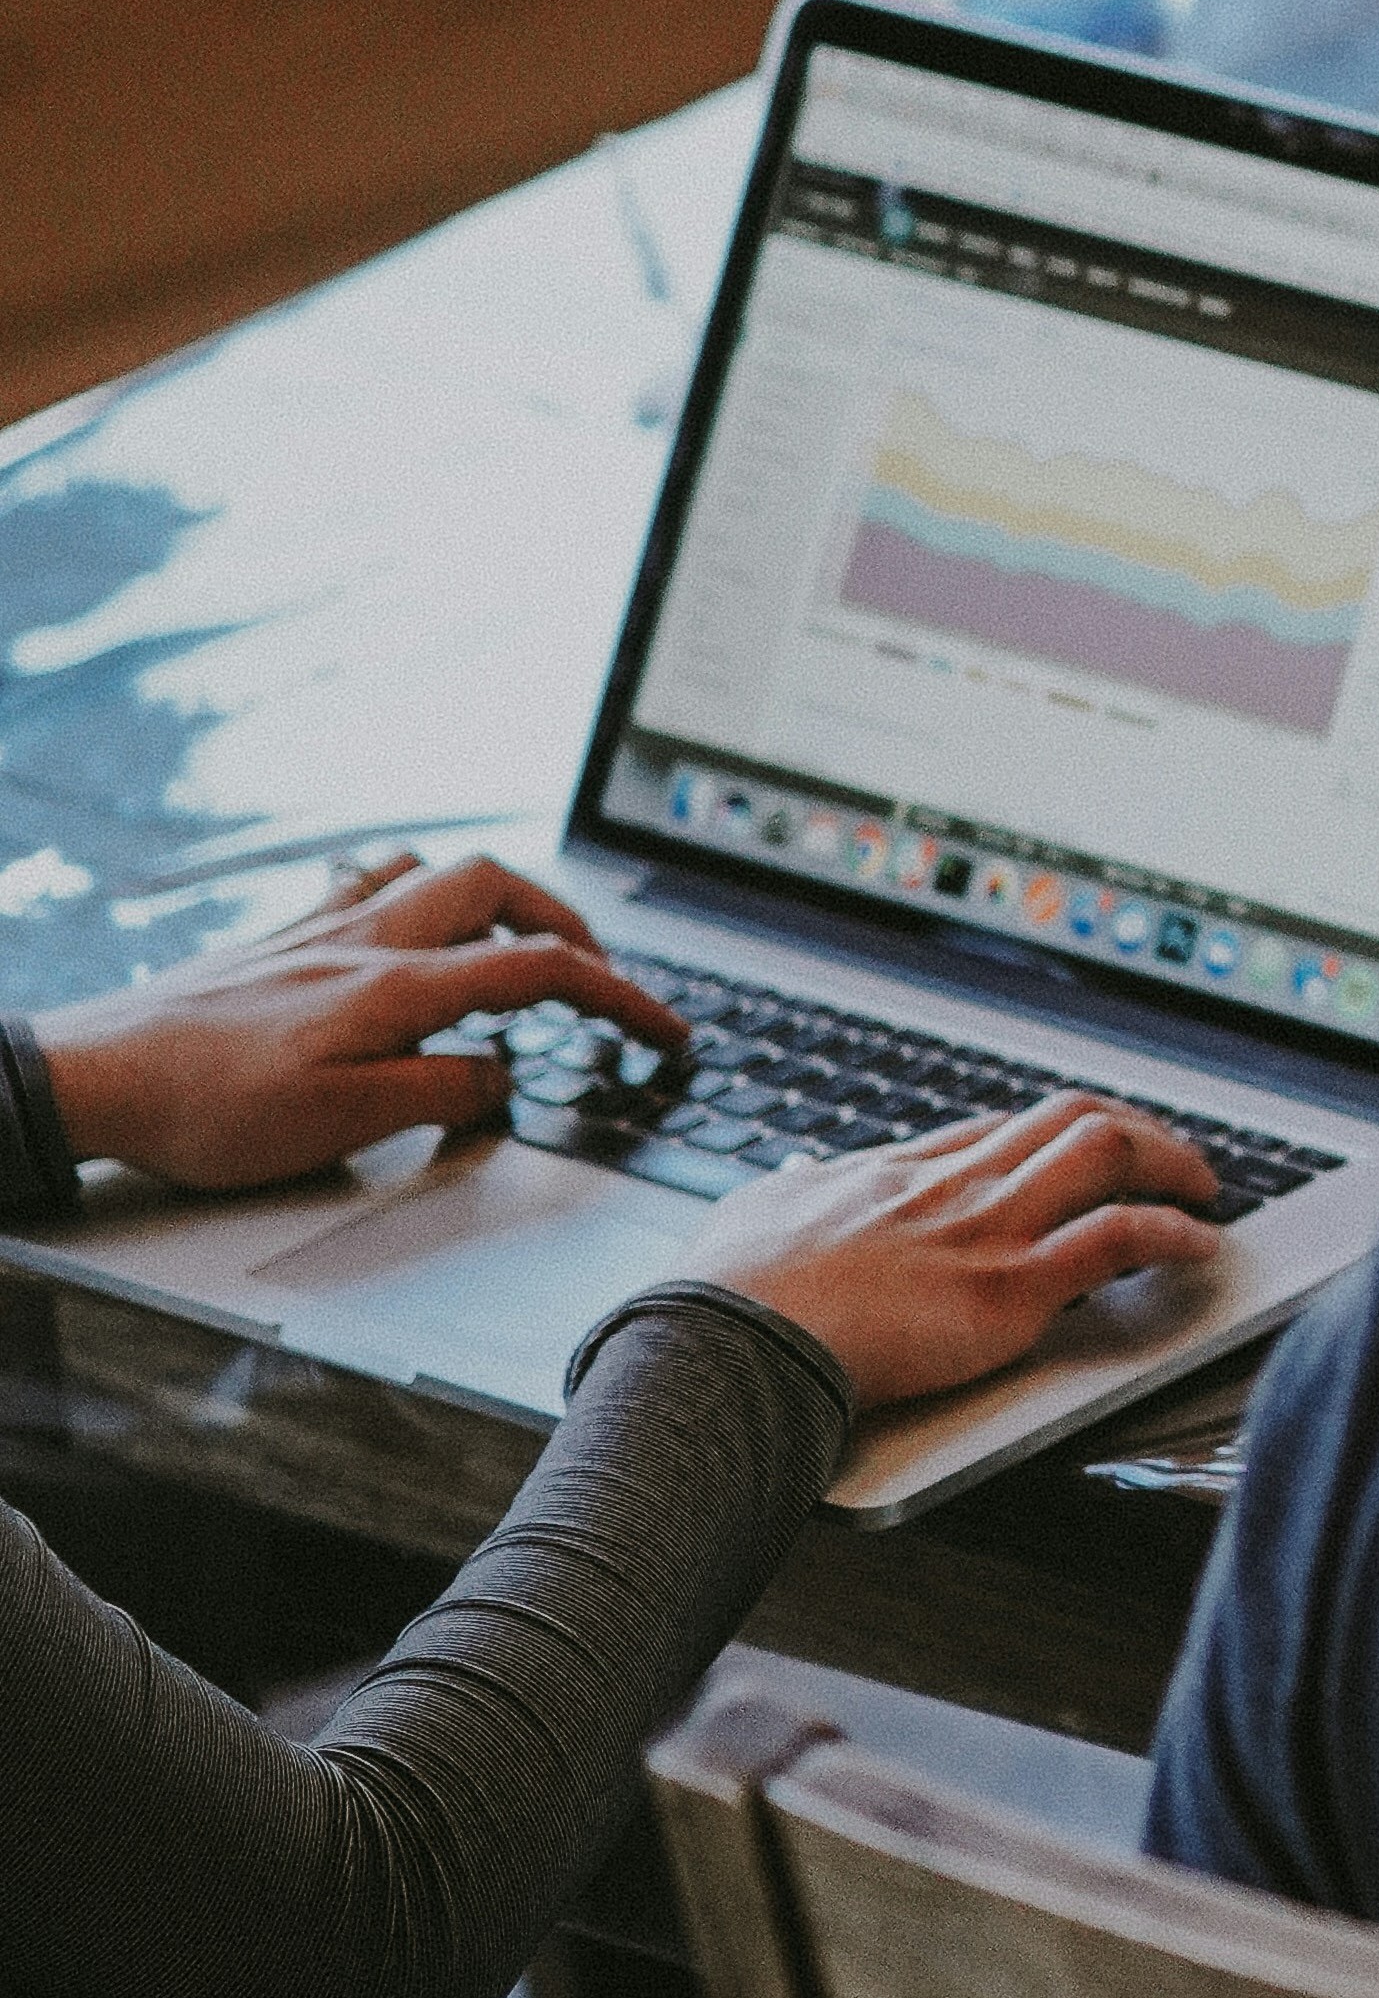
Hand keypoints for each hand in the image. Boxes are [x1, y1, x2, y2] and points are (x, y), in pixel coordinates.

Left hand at [35, 850, 693, 1190]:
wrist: (94, 1074)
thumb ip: (438, 1093)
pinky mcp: (282, 937)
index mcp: (400, 986)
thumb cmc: (206, 1108)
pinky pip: (372, 879)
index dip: (620, 998)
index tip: (664, 1030)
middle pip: (502, 890)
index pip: (542, 973)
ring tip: (520, 935)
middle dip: (568, 921)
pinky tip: (409, 913)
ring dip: (500, 894)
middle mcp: (372, 939)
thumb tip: (503, 1076)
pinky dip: (418, 886)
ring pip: (440, 871)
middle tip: (596, 973)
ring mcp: (325, 928)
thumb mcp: (337, 1126)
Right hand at [693, 1096, 1229, 1408]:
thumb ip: (785, 1193)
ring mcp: (987, 1230)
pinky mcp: (1010, 1290)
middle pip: (1067, 1120)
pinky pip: (1118, 1239)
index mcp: (893, 1173)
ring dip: (1169, 1162)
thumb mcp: (747, 1216)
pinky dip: (1171, 1234)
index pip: (995, 1131)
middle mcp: (952, 1187)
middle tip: (1165, 1154)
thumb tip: (792, 1175)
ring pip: (1108, 1152)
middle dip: (1131, 1128)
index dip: (1048, 1136)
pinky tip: (1199, 1244)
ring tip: (1203, 1185)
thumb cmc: (724, 1298)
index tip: (1078, 1147)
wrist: (728, 1343)